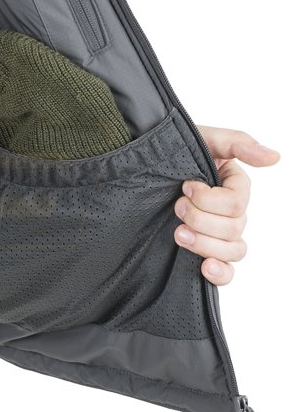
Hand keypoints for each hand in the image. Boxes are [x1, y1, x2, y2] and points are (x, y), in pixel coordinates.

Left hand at [173, 126, 279, 285]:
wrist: (137, 170)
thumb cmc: (170, 151)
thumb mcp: (202, 138)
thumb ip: (237, 143)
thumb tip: (275, 158)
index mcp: (232, 186)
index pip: (237, 203)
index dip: (210, 199)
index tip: (185, 186)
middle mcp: (228, 212)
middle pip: (234, 228)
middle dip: (200, 218)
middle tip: (176, 206)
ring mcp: (216, 234)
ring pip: (232, 251)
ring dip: (205, 244)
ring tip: (178, 234)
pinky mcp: (202, 252)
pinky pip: (225, 273)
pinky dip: (220, 273)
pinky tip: (206, 268)